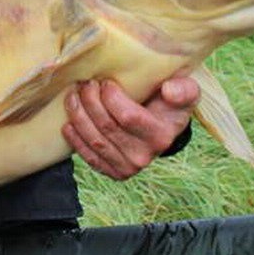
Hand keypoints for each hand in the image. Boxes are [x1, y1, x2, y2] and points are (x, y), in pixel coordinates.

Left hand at [63, 77, 198, 180]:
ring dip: (78, 116)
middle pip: (106, 127)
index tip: (106, 82)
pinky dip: (75, 139)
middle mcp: (144, 156)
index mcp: (161, 136)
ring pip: (94, 140)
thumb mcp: (185, 92)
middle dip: (90, 101)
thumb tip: (169, 90)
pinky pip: (89, 157)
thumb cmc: (171, 104)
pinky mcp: (114, 172)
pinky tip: (68, 123)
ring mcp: (128, 168)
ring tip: (73, 96)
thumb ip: (183, 89)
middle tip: (84, 84)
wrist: (165, 129)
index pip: (128, 117)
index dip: (111, 97)